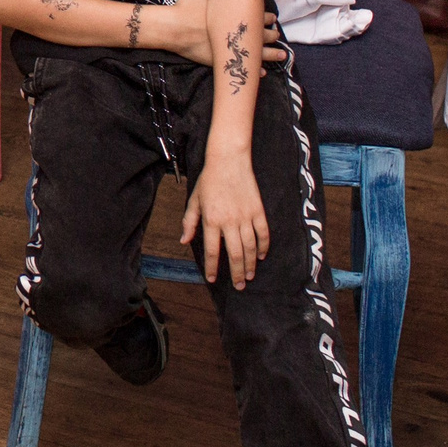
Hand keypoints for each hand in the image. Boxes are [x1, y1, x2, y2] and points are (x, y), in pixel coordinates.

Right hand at [166, 0, 286, 64]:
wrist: (173, 29)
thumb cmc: (185, 8)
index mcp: (232, 15)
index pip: (255, 15)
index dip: (265, 17)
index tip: (273, 18)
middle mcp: (234, 32)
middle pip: (259, 35)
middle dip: (271, 35)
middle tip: (277, 35)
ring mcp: (229, 48)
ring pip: (257, 53)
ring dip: (271, 54)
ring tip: (282, 55)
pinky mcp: (221, 60)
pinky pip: (242, 67)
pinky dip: (254, 70)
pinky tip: (263, 73)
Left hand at [180, 152, 269, 289]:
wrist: (229, 159)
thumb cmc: (209, 179)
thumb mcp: (194, 199)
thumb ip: (190, 221)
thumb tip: (184, 240)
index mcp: (211, 219)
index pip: (211, 250)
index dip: (212, 267)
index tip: (213, 279)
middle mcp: (229, 221)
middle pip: (234, 254)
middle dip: (237, 273)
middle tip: (239, 286)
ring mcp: (245, 216)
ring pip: (250, 247)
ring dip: (251, 264)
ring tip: (250, 276)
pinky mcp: (258, 210)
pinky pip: (263, 233)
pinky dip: (264, 247)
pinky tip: (262, 256)